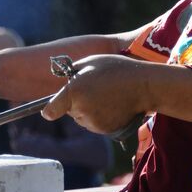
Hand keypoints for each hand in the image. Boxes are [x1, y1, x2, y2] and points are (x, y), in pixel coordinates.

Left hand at [40, 55, 155, 134]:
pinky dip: (99, 117)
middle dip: (77, 102)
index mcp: (73, 92)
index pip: (50, 110)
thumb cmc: (116, 69)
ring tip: (106, 95)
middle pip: (70, 110)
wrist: (143, 85)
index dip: (49, 110)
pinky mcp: (104, 130)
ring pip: (82, 118)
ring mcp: (93, 122)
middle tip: (94, 89)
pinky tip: (111, 105)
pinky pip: (94, 124)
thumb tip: (65, 83)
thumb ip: (73, 74)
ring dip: (88, 110)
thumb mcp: (90, 62)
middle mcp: (80, 110)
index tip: (49, 110)